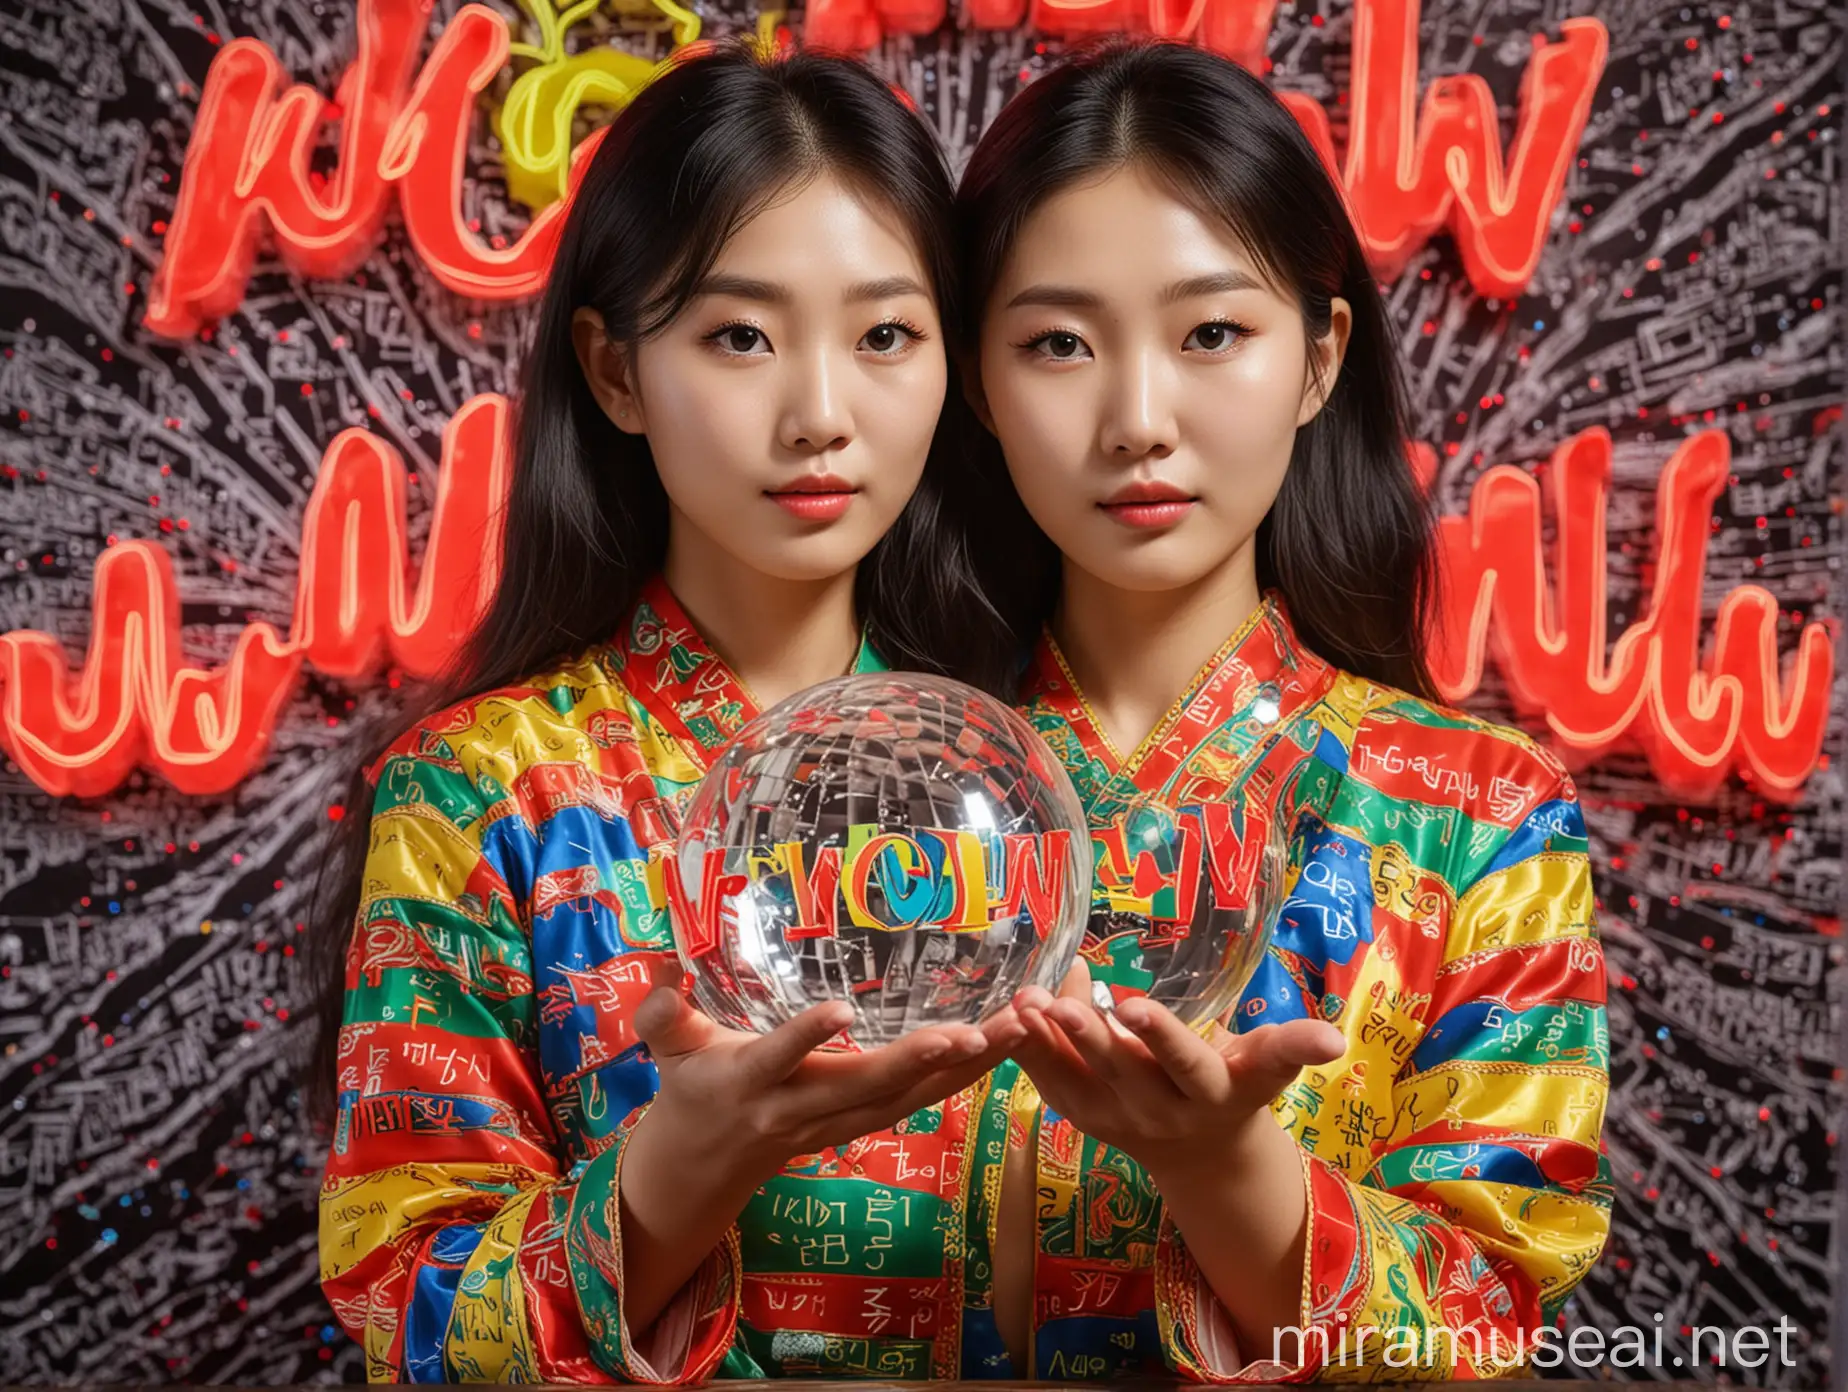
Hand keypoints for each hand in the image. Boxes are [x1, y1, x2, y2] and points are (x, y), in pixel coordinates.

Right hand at [634, 958, 1024, 1176]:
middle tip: (973, 1030)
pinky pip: (920, 1101)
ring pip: (907, 1099)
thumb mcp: (667, 1054)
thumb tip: (660, 976)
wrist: (706, 1167)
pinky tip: (1005, 1046)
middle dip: (920, 1061)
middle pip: (866, 1088)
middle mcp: (800, 1108)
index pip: (781, 1060)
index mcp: (751, 1083)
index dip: (807, 1038)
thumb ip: (661, 1016)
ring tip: (1015, 1029)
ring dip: (964, 1069)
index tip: (842, 1011)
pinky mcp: (863, 1123)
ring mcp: (837, 1122)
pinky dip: (963, 1077)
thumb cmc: (689, 1089)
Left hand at [1011, 958, 1344, 1174]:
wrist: (1204, 1157)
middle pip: (1125, 1071)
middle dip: (1092, 1034)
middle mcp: (1164, 1111)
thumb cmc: (1238, 1083)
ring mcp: (1121, 1120)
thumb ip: (1293, 1047)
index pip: (1190, 1063)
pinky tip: (1014, 1016)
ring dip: (1049, 1041)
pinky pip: (1054, 1086)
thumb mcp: (1271, 1066)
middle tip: (1061, 1000)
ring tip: (1025, 1001)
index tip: (1137, 1005)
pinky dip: (1033, 1053)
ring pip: (1080, 1079)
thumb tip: (1337, 1040)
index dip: (1164, 1036)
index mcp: (1213, 1092)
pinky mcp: (1088, 1120)